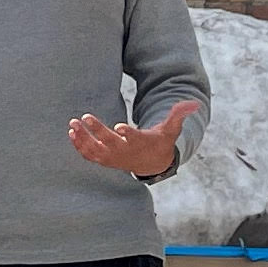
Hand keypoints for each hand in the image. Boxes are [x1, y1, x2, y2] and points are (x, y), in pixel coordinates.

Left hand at [68, 111, 185, 181]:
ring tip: (72, 123)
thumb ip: (179, 115)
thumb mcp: (171, 130)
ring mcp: (113, 157)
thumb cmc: (159, 142)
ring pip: (95, 150)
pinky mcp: (105, 160)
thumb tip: (195, 103)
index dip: (126, 134)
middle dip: (97, 131)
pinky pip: (90, 155)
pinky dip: (80, 146)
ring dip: (83, 138)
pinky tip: (72, 133)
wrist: (151, 163)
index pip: (133, 139)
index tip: (119, 127)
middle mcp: (125, 152)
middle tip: (85, 116)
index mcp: (140, 143)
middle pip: (109, 143)